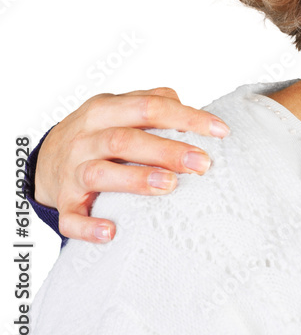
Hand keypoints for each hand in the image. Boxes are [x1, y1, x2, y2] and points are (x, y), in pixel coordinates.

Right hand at [35, 87, 229, 243]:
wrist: (46, 157)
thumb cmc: (100, 131)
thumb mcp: (122, 107)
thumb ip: (156, 102)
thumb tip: (194, 114)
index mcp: (105, 109)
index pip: (150, 107)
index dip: (187, 117)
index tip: (220, 131)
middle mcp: (86, 138)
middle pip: (125, 141)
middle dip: (167, 151)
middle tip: (202, 163)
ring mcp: (71, 171)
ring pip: (99, 174)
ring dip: (135, 180)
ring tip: (170, 186)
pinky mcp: (63, 202)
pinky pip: (71, 217)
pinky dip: (88, 226)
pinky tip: (112, 232)